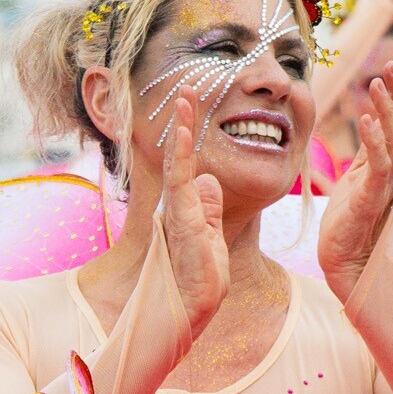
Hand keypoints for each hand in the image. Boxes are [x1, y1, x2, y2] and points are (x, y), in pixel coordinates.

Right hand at [159, 88, 228, 336]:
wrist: (194, 307)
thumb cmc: (203, 278)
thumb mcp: (214, 235)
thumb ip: (210, 208)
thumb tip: (208, 179)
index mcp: (188, 206)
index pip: (189, 162)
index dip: (190, 132)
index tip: (193, 104)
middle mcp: (179, 203)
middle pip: (180, 153)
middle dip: (184, 119)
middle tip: (189, 86)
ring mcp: (178, 210)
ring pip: (178, 160)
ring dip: (182, 126)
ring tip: (186, 94)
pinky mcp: (182, 219)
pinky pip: (180, 180)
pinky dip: (181, 154)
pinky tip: (183, 130)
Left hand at [319, 62, 392, 300]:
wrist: (344, 266)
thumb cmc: (347, 225)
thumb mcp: (358, 179)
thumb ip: (369, 154)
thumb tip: (373, 123)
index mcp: (392, 167)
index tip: (392, 68)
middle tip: (392, 63)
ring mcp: (386, 187)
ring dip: (389, 107)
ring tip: (376, 82)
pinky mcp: (371, 201)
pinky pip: (379, 165)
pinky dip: (375, 139)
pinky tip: (367, 118)